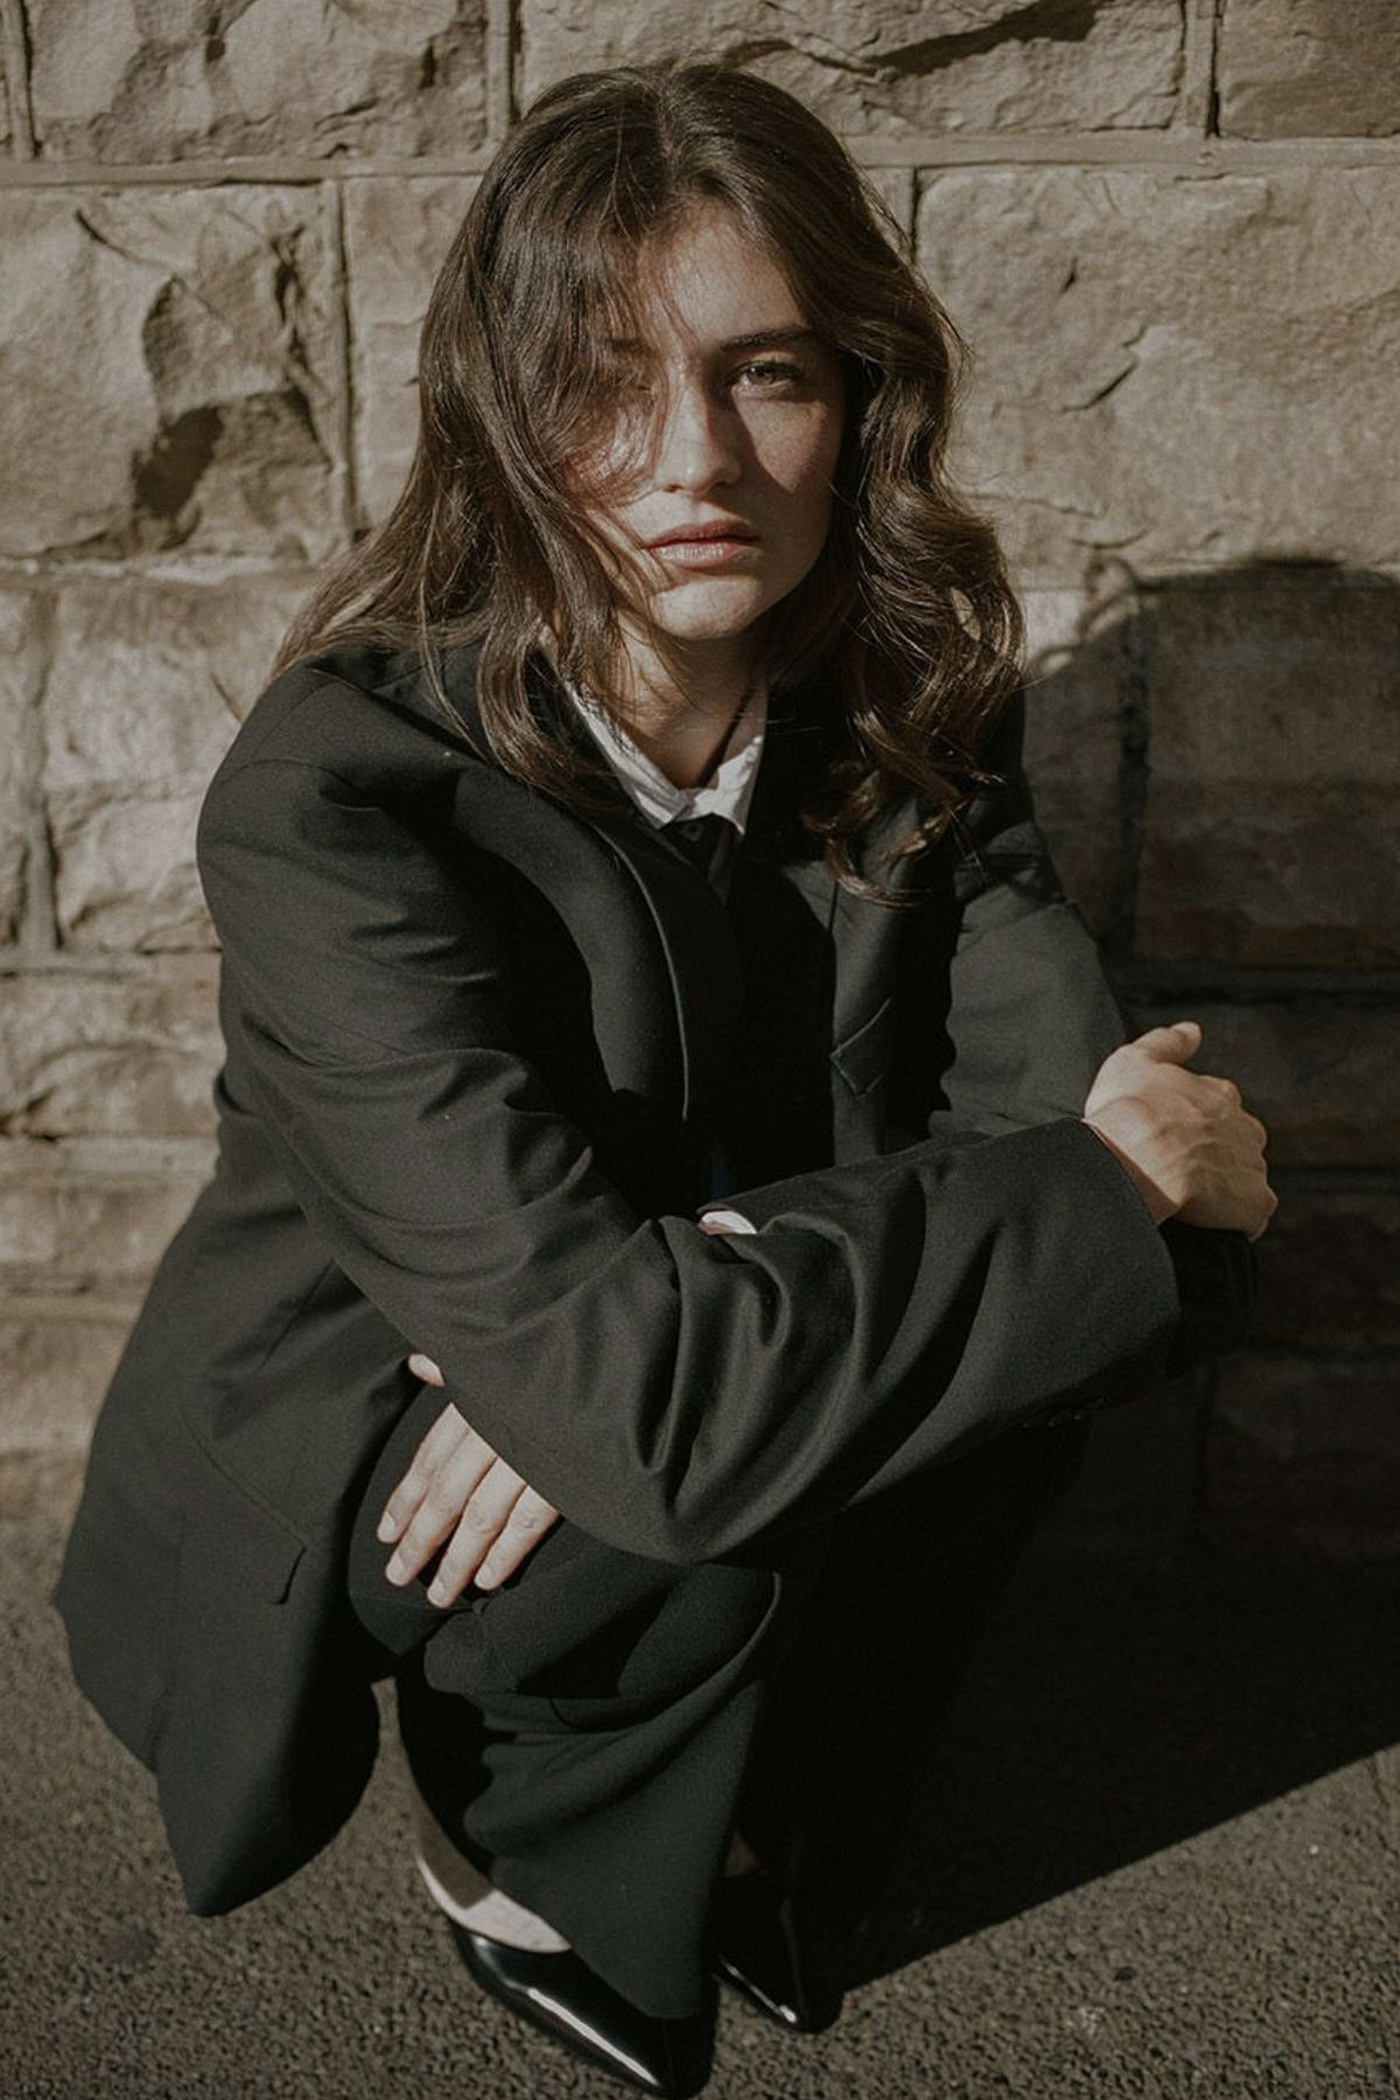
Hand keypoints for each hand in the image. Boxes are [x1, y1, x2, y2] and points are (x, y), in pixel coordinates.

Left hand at [376, 1354, 559, 1605]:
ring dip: (456, 1560)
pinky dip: (505, 1553)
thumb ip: (458, 1370)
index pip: (429, 1459)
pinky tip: (486, 1580)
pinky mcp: (561, 1475)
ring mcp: (525, 1456)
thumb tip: (419, 1364)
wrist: (610, 1360)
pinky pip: (527, 1521)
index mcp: (474, 1403)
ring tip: (439, 1594)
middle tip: (397, 1575)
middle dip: (419, 1539)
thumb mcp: (500, 1353)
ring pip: (480, 1517)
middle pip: (446, 1496)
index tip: (386, 1533)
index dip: (405, 1499)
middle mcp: (492, 1432)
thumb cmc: (552, 1356)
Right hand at [1083, 1020, 1276, 1240]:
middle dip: (1217, 1156)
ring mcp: (1253, 1167)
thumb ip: (1166, 1043)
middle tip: (1179, 1170)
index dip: (1196, 1122)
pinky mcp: (1255, 1204)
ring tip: (1189, 1203)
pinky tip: (1208, 1225)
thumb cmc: (1128, 1111)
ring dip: (1225, 1190)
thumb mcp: (1133, 1061)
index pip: (1221, 1106)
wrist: (1134, 1159)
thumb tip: (1193, 1030)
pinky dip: (1237, 1222)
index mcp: (1220, 1095)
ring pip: (1246, 1180)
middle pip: (1239, 1143)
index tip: (1172, 1134)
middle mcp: (1245, 1127)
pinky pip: (1252, 1218)